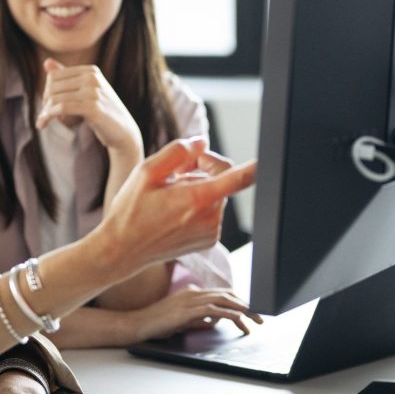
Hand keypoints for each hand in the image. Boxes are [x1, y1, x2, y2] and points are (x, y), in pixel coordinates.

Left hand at [36, 59, 141, 162]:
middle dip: (45, 102)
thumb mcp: (86, 91)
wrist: (123, 131)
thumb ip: (67, 77)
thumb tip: (46, 62)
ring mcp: (94, 92)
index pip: (54, 75)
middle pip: (53, 86)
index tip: (47, 106)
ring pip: (56, 98)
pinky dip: (50, 116)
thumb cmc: (102, 111)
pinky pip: (63, 108)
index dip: (46, 91)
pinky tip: (47, 123)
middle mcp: (92, 78)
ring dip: (45, 112)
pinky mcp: (93, 108)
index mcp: (90, 71)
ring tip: (42, 122)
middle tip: (44, 116)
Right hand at [96, 137, 256, 271]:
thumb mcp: (147, 172)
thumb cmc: (132, 210)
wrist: (122, 249)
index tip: (271, 163)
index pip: (238, 178)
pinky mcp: (209, 241)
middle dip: (201, 169)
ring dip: (198, 188)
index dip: (256, 167)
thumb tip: (202, 144)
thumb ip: (178, 152)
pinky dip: (198, 206)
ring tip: (170, 196)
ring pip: (216, 194)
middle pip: (222, 178)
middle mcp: (210, 217)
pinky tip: (174, 212)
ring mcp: (212, 232)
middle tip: (174, 173)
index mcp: (197, 198)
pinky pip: (212, 211)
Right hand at [127, 287, 263, 341]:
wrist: (138, 324)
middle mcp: (193, 292)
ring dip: (243, 310)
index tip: (250, 312)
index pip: (221, 293)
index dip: (238, 301)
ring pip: (224, 300)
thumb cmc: (157, 323)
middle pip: (227, 295)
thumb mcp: (182, 320)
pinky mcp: (188, 310)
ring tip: (255, 321)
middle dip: (247, 306)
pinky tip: (239, 319)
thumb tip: (213, 322)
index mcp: (192, 292)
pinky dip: (229, 313)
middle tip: (259, 318)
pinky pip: (214, 310)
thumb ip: (197, 318)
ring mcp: (190, 300)